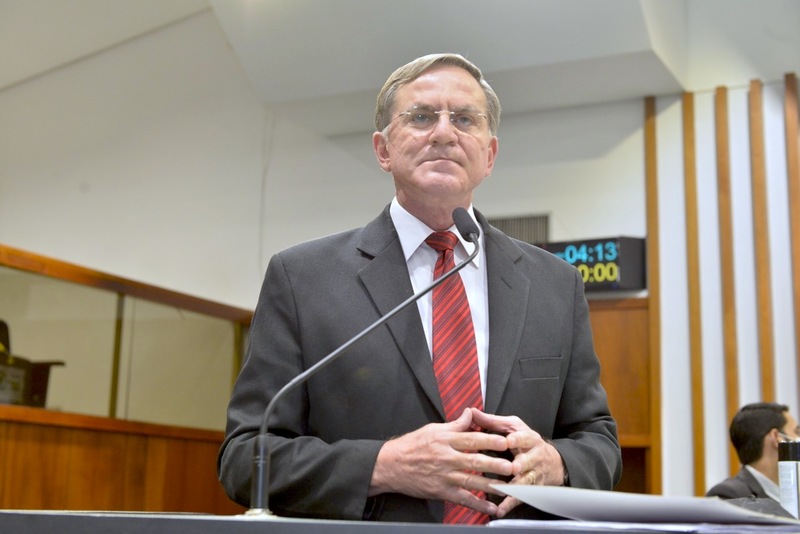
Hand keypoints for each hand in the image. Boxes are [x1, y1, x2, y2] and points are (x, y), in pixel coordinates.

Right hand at [369, 408, 512, 515]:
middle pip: (474, 460)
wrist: (391, 465)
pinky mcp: (441, 491)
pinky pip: (462, 498)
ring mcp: (444, 476)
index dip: (489, 440)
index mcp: (445, 440)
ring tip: (508, 487)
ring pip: (471, 481)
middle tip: (512, 466)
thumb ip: (455, 424)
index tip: (505, 441)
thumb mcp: (433, 429)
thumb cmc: (412, 445)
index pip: (471, 439)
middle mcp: (446, 458)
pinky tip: (491, 508)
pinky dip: (477, 504)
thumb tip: (471, 413)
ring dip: (491, 485)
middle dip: (495, 464)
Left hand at [470, 408, 565, 517]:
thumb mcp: (512, 427)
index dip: (517, 439)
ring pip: (526, 481)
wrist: (552, 462)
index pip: (524, 438)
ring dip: (515, 487)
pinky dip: (511, 503)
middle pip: (528, 460)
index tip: (508, 441)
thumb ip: (492, 421)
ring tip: (503, 492)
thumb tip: (472, 412)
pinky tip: (500, 509)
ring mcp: (534, 474)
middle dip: (521, 464)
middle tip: (513, 467)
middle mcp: (534, 456)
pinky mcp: (531, 489)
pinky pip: (521, 497)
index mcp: (528, 439)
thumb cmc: (526, 441)